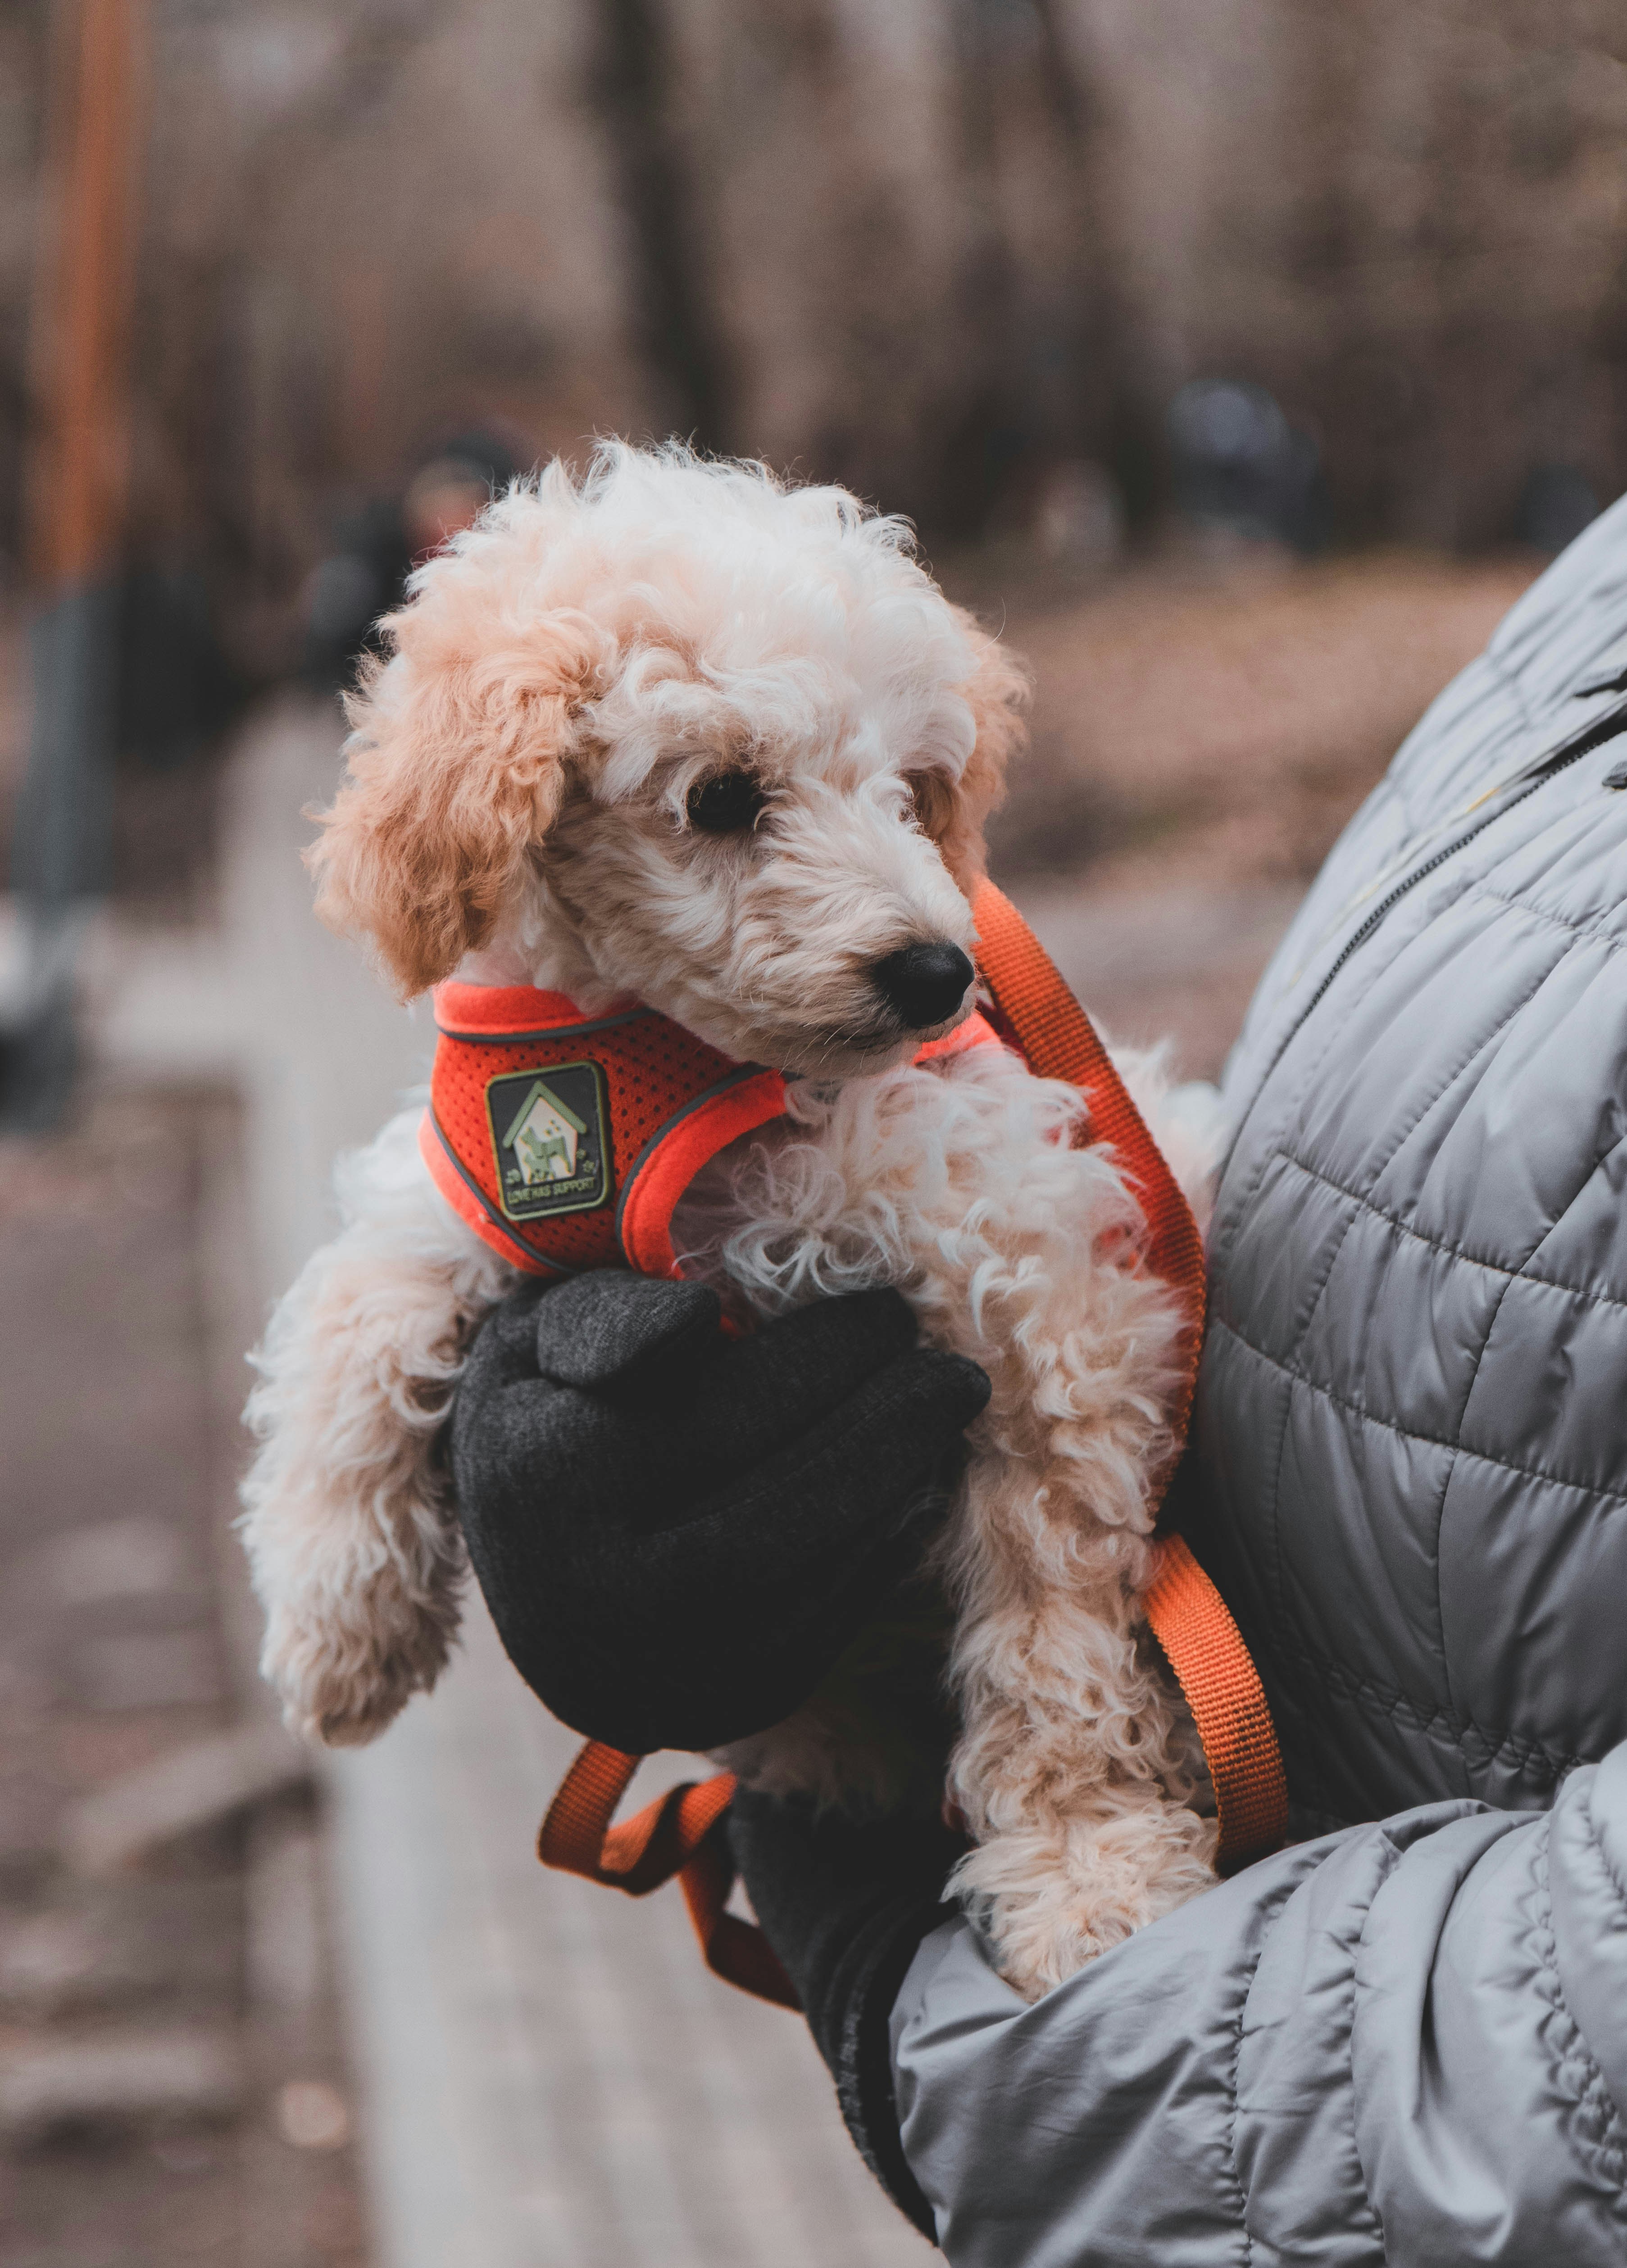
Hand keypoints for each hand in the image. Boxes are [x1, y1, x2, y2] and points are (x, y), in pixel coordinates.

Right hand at [449, 1274, 990, 1752]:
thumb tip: (699, 1315)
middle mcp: (595, 1601)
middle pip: (780, 1514)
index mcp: (541, 1490)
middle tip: (954, 1370)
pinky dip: (888, 1549)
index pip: (715, 1420)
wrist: (528, 1570)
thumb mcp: (539, 1341)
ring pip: (814, 1580)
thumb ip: (607, 1316)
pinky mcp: (721, 1708)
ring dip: (901, 1488)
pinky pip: (830, 1627)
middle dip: (886, 1433)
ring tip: (950, 1417)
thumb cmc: (550, 1411)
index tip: (888, 1308)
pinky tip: (924, 1482)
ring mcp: (658, 1673)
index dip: (820, 1360)